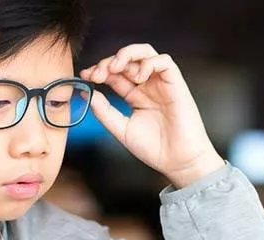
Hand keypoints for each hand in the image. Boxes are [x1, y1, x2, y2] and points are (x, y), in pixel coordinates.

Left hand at [81, 43, 224, 187]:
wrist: (178, 162)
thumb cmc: (154, 149)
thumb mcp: (121, 129)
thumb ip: (104, 111)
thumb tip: (86, 94)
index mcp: (134, 95)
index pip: (114, 74)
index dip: (99, 70)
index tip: (85, 76)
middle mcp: (147, 86)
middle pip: (126, 60)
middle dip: (108, 62)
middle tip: (97, 73)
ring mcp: (161, 83)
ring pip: (145, 53)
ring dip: (127, 54)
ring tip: (114, 67)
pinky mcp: (176, 83)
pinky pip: (164, 61)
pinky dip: (149, 63)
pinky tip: (139, 77)